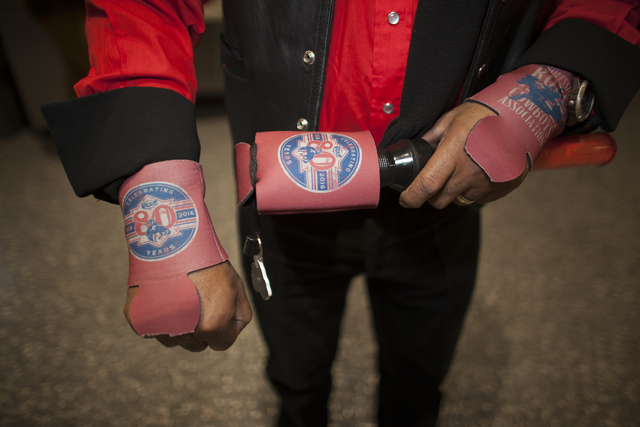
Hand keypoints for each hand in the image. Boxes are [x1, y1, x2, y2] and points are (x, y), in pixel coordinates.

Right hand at [123, 261, 251, 351]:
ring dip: (180, 326)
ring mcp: (161, 328)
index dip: (223, 326)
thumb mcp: (236, 287)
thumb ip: (240, 316)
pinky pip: (155, 329)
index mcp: (212, 326)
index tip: (217, 308)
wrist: (174, 241)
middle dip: (202, 328)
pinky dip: (160, 318)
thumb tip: (229, 332)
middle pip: (198, 345)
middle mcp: (186, 332)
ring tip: (182, 297)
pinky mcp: (141, 321)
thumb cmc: (207, 262)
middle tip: (199, 300)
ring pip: (175, 339)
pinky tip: (166, 296)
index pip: (222, 344)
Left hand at [399, 102, 527, 208]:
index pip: (425, 186)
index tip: (405, 199)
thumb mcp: (452, 119)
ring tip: (461, 170)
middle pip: (439, 200)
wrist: (524, 119)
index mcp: (452, 154)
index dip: (411, 197)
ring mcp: (485, 184)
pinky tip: (478, 171)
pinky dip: (473, 190)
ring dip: (453, 192)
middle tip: (434, 180)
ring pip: (458, 200)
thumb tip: (418, 148)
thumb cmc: (485, 115)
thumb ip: (432, 137)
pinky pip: (478, 198)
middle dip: (430, 195)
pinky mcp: (499, 190)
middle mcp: (467, 174)